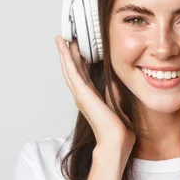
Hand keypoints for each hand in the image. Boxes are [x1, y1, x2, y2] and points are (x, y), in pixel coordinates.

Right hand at [55, 36, 135, 168]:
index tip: (77, 49)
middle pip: (73, 69)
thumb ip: (114, 92)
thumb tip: (114, 81)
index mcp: (91, 97)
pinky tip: (64, 47)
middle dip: (69, 53)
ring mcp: (80, 93)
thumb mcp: (118, 104)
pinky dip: (67, 58)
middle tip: (65, 39)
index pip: (83, 75)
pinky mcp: (81, 93)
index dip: (79, 61)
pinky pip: (72, 71)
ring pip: (69, 68)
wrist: (115, 141)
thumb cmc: (118, 129)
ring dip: (64, 53)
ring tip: (61, 39)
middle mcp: (83, 94)